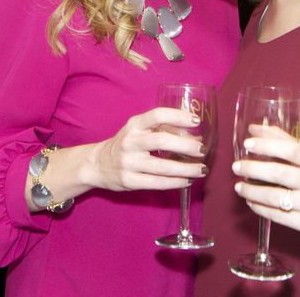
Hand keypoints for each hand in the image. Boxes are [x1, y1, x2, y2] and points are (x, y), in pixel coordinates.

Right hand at [87, 107, 207, 191]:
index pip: (157, 115)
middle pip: (162, 141)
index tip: (196, 120)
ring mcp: (128, 163)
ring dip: (186, 169)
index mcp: (134, 125)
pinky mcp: (129, 181)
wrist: (97, 164)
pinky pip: (157, 183)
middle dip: (186, 146)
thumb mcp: (138, 130)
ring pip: (162, 167)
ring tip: (201, 169)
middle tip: (202, 150)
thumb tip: (196, 137)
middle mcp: (130, 142)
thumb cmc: (125, 144)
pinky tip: (187, 181)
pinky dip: (175, 183)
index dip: (178, 116)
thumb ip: (162, 130)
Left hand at [232, 125, 299, 238]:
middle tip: (236, 166)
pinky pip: (278, 216)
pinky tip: (250, 201)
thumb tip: (254, 129)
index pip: (292, 150)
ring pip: (276, 198)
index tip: (248, 144)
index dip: (268, 146)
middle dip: (253, 169)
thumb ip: (283, 141)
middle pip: (280, 174)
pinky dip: (260, 208)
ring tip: (239, 186)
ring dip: (252, 191)